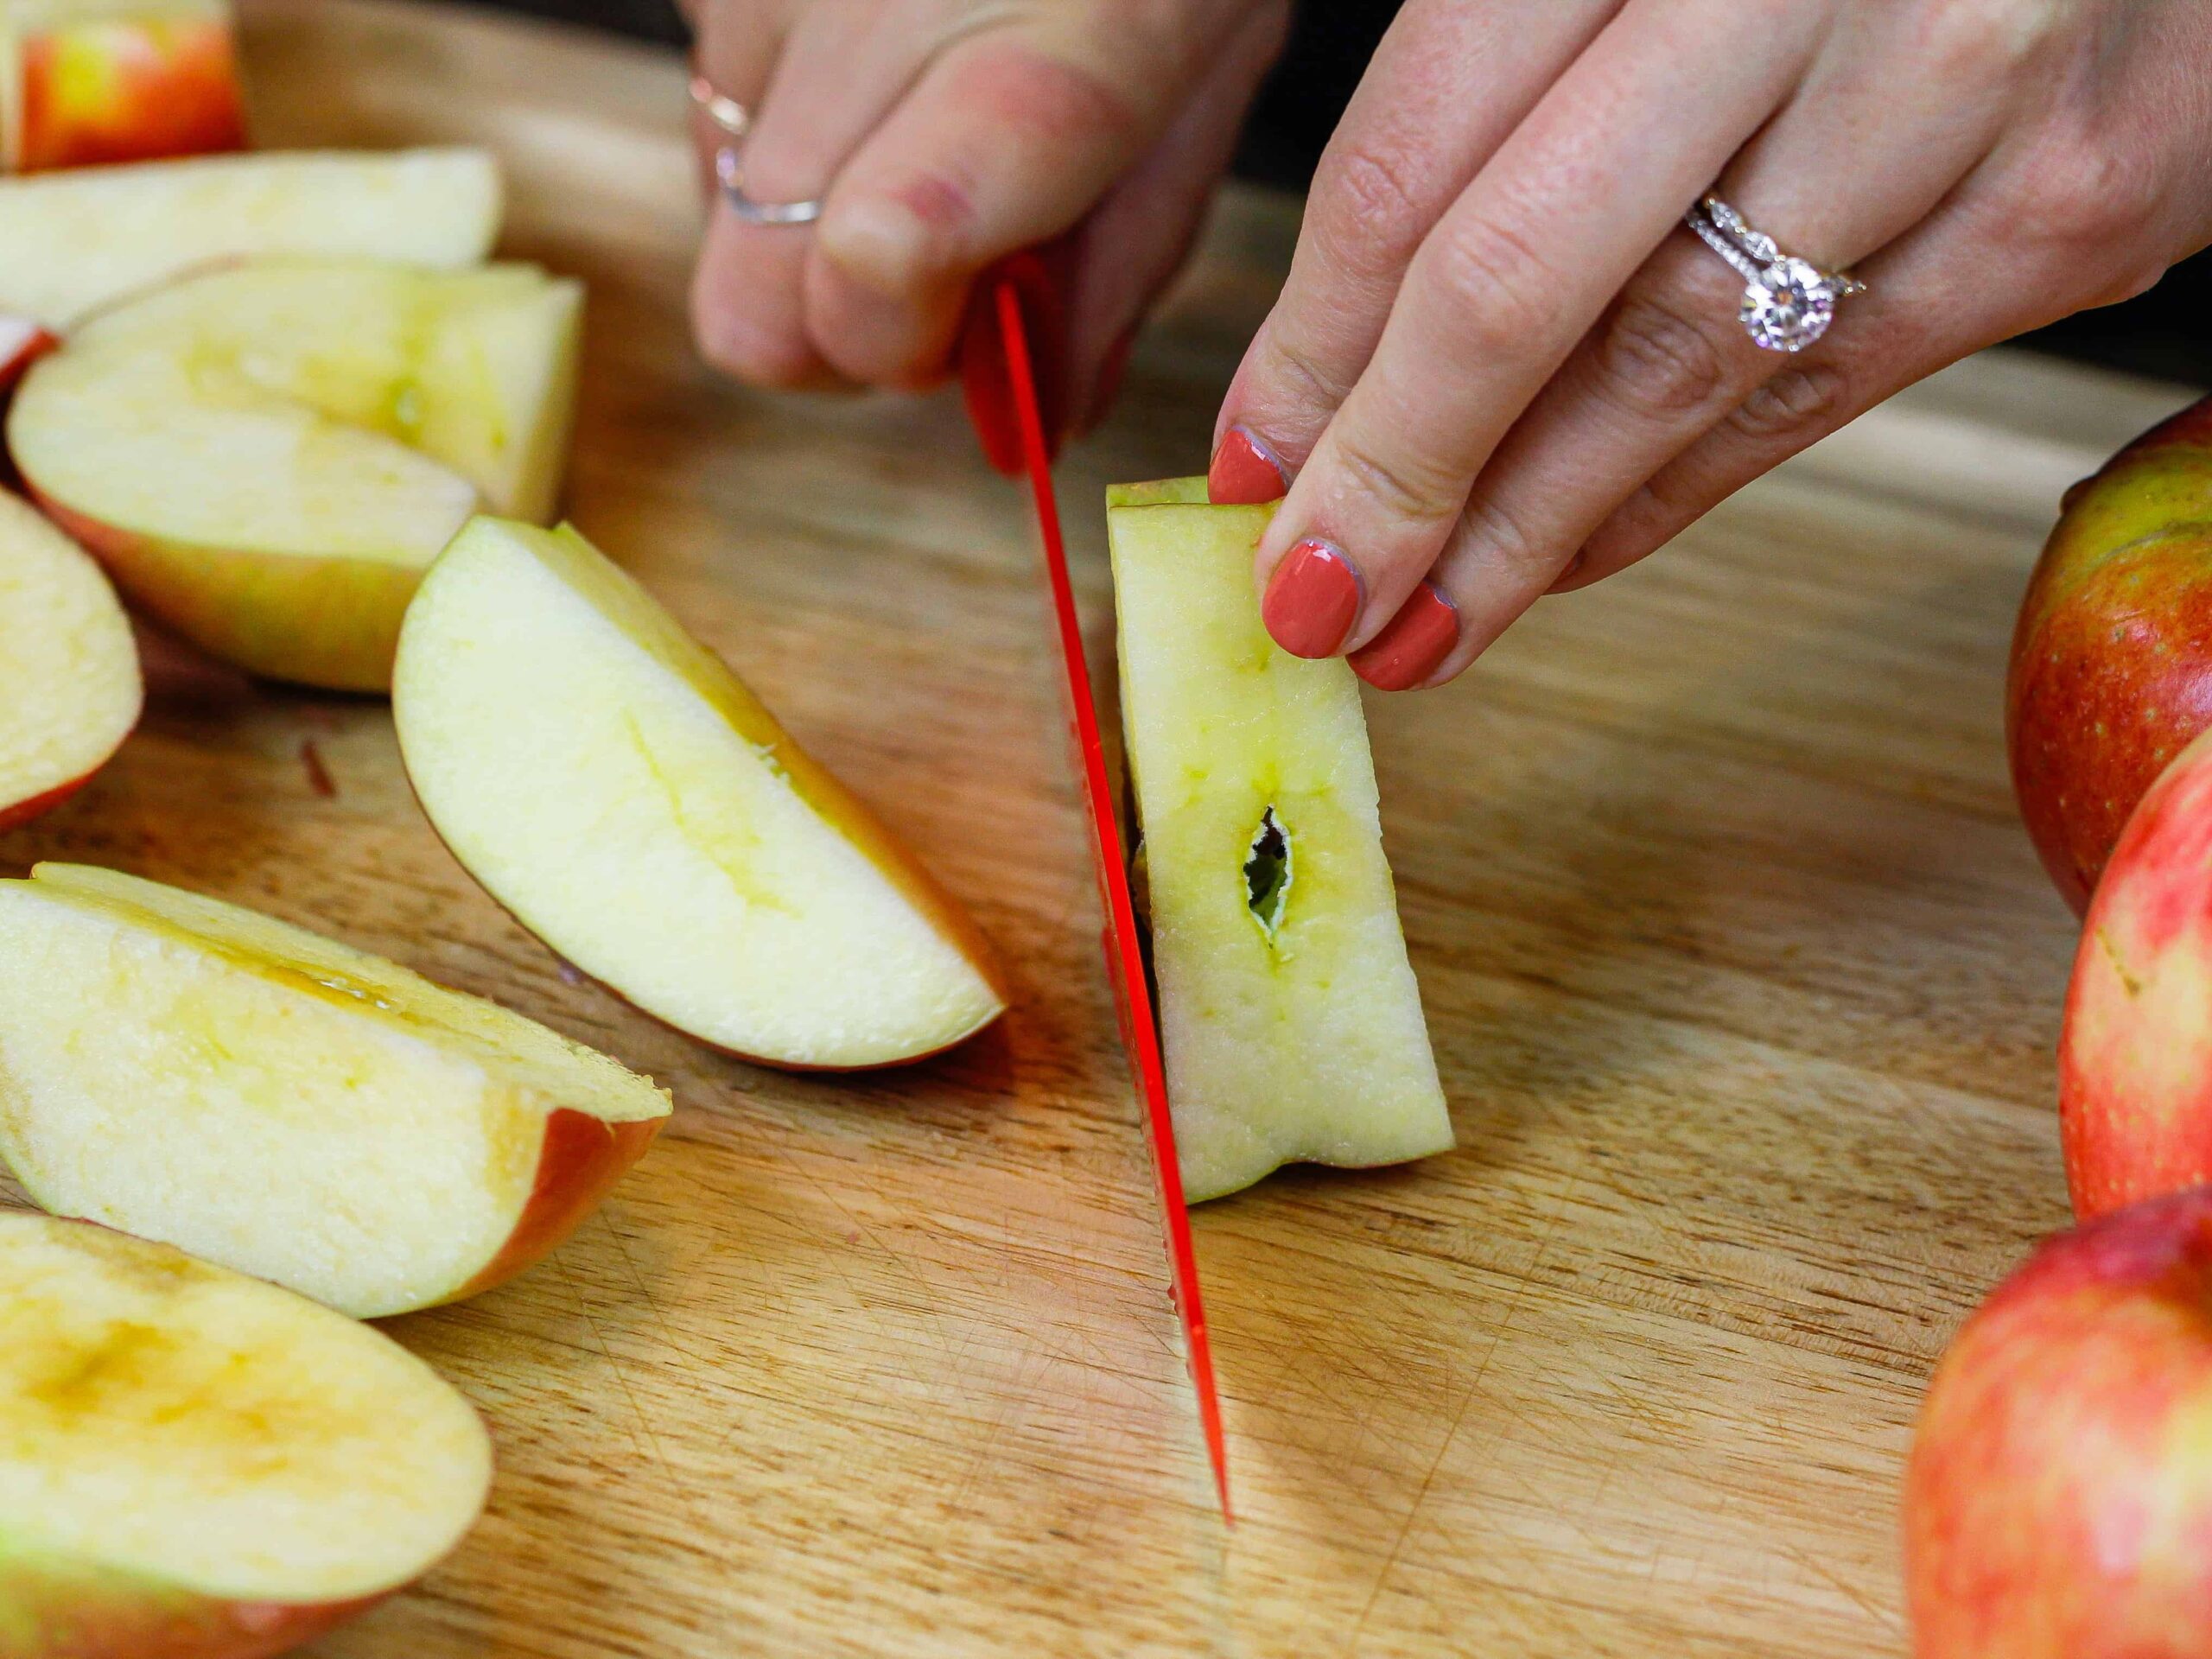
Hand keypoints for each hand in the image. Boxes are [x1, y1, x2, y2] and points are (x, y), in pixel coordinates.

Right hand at [683, 0, 1285, 434]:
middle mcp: (872, 13)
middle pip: (758, 304)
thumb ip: (1110, 274)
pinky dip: (780, 133)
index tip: (954, 340)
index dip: (892, 336)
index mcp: (1052, 58)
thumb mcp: (1201, 91)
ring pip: (722, 223)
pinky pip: (706, 117)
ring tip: (916, 136)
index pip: (887, 245)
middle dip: (852, 339)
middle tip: (942, 279)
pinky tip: (871, 61)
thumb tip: (1025, 427)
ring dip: (810, 232)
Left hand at [1211, 0, 2211, 690]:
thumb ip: (1491, 80)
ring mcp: (1961, 85)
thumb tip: (1330, 351)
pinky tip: (1566, 556)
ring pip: (1672, 366)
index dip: (1317, 336)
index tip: (1255, 461)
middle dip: (1396, 472)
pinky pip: (1813, 391)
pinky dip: (1665, 495)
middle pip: (1527, 280)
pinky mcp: (2073, 200)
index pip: (1423, 147)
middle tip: (1311, 595)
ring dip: (1519, 531)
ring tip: (1414, 628)